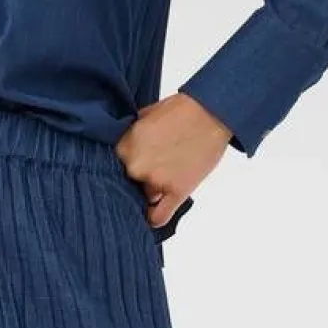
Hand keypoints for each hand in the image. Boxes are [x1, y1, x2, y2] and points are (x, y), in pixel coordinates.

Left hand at [114, 92, 233, 230]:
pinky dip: (154, 217)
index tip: (135, 163)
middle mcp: (136, 166)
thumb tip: (125, 147)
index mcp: (126, 146)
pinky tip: (154, 213)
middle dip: (140, 176)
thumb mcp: (146, 114)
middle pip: (130, 182)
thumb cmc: (182, 110)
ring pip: (145, 197)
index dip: (127, 164)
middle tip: (156, 165)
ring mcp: (156, 181)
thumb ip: (132, 135)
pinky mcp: (176, 192)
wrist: (212, 111)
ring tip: (169, 173)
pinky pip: (158, 217)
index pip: (115, 166)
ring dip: (153, 190)